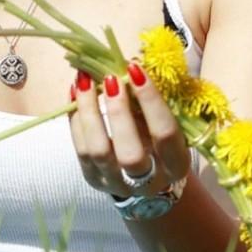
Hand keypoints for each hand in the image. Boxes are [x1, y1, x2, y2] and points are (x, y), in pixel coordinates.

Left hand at [68, 62, 191, 204]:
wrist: (148, 178)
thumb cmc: (162, 142)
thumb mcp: (169, 124)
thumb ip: (153, 105)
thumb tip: (131, 69)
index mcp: (175, 165)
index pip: (164, 134)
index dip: (151, 101)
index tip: (136, 70)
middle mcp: (147, 182)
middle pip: (129, 153)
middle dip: (118, 112)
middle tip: (111, 79)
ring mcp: (116, 182)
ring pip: (97, 152)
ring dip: (89, 112)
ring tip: (85, 80)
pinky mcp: (93, 178)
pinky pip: (80, 149)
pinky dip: (75, 118)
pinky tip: (76, 92)